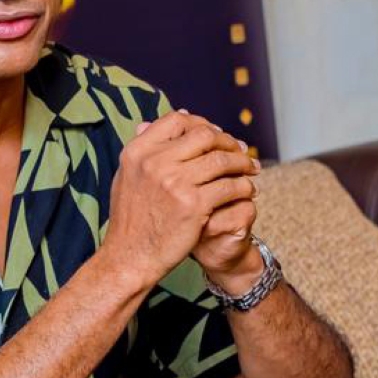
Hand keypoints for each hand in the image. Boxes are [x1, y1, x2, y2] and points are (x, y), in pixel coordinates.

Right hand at [102, 110, 259, 291]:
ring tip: (251, 170)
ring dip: (242, 163)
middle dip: (228, 141)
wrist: (130, 257)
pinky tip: (246, 191)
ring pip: (222, 160)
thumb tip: (160, 120)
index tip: (215, 135)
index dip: (200, 123)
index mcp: (138, 152)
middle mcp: (154, 162)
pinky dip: (243, 186)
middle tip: (241, 151)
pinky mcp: (194, 205)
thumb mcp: (126, 176)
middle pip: (204, 135)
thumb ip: (145, 150)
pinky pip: (229, 186)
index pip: (176, 121)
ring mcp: (175, 182)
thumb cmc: (131, 220)